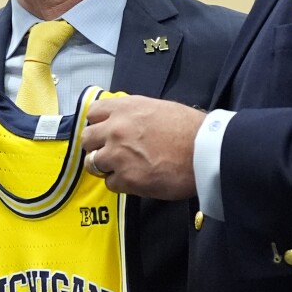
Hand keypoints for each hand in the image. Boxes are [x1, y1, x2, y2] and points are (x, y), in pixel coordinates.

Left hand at [81, 96, 202, 199]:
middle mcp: (115, 129)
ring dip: (105, 166)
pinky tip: (136, 179)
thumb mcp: (158, 108)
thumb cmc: (189, 128)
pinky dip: (120, 183)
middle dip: (97, 145)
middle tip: (111, 151)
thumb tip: (125, 122)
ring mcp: (117, 155)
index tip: (104, 130)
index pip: (93, 112)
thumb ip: (135, 114)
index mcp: (125, 108)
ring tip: (123, 168)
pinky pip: (110, 183)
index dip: (98, 123)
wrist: (204, 151)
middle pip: (87, 138)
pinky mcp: (125, 179)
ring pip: (92, 163)